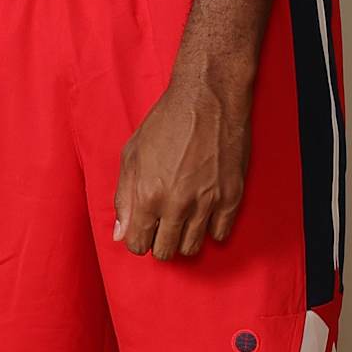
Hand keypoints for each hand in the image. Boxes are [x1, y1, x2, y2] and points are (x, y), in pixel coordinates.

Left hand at [114, 69, 251, 259]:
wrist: (208, 100)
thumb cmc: (166, 122)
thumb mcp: (132, 154)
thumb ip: (124, 197)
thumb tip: (120, 233)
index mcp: (148, 194)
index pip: (138, 244)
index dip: (138, 240)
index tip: (143, 230)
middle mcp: (177, 204)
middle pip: (166, 251)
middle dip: (159, 242)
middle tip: (162, 224)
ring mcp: (207, 202)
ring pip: (192, 248)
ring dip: (184, 238)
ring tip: (182, 219)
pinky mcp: (231, 197)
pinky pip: (220, 234)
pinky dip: (211, 229)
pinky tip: (204, 213)